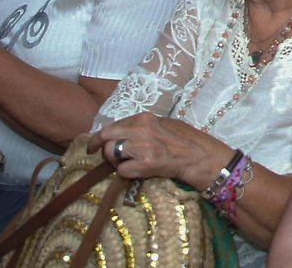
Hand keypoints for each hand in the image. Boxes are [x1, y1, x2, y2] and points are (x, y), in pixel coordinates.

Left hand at [91, 113, 225, 186]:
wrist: (198, 156)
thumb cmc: (183, 140)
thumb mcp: (162, 125)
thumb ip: (142, 127)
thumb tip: (122, 133)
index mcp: (144, 118)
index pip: (112, 125)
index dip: (101, 136)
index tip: (95, 143)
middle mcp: (141, 129)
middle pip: (106, 136)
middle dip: (97, 145)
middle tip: (93, 153)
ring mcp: (142, 147)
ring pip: (111, 153)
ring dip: (114, 161)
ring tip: (126, 163)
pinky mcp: (145, 164)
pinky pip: (121, 170)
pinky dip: (126, 173)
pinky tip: (137, 172)